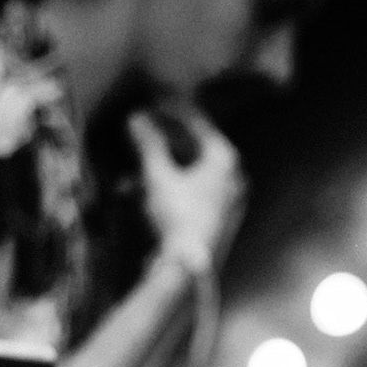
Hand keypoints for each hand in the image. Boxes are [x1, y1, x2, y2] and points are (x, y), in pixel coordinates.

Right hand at [128, 105, 245, 266]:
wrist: (192, 266)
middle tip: (139, 126)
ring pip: (190, 169)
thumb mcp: (159, 175)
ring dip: (159, 164)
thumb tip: (136, 118)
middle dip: (162, 138)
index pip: (197, 122)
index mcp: (225, 159)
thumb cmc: (179, 216)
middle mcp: (233, 175)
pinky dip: (167, 185)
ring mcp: (228, 197)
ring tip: (133, 164)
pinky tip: (139, 191)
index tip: (152, 99)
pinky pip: (191, 190)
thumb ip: (148, 144)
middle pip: (194, 146)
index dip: (171, 109)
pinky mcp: (218, 216)